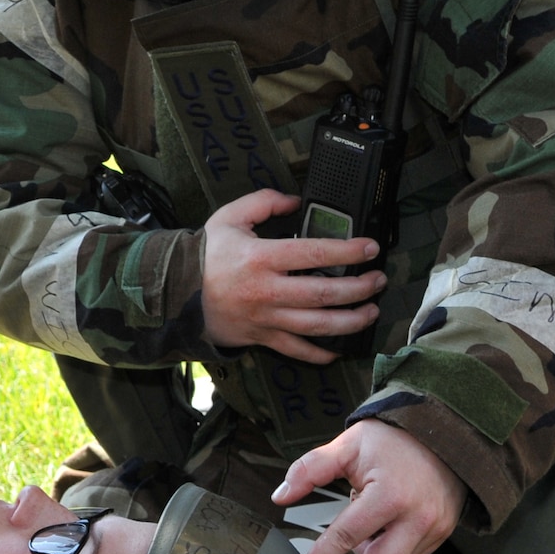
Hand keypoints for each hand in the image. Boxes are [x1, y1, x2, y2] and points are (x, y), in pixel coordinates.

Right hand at [200, 190, 385, 361]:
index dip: (348, 250)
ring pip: (317, 325)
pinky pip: (296, 350)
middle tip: (379, 280)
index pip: (313, 253)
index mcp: (260, 257)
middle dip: (359, 288)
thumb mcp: (229, 217)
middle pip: (324, 293)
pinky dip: (320, 353)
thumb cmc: (205, 255)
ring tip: (371, 311)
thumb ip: (263, 202)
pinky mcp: (262, 337)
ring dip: (351, 320)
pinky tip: (339, 348)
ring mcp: (266, 318)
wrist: (175, 293)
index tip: (370, 248)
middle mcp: (267, 290)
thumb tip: (296, 201)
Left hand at [271, 420, 467, 553]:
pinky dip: (388, 550)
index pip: (347, 536)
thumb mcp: (347, 446)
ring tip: (358, 534)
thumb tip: (280, 496)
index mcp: (389, 495)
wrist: (441, 432)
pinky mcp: (443, 534)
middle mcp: (417, 518)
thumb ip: (310, 469)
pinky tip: (380, 530)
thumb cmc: (393, 439)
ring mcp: (434, 529)